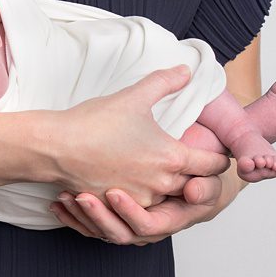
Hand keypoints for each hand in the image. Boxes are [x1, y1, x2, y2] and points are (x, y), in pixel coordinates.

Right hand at [45, 66, 229, 206]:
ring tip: (167, 173)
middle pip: (195, 185)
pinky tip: (140, 181)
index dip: (219, 159)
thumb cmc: (95, 122)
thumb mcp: (134, 95)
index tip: (219, 155)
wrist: (56, 147)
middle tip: (196, 164)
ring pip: (170, 197)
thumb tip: (187, 70)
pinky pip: (145, 206)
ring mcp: (142, 198)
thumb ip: (165, 81)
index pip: (212, 165)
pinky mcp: (122, 206)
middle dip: (197, 175)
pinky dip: (147, 196)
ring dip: (171, 187)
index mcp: (172, 157)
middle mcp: (162, 183)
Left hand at [54, 169, 238, 245]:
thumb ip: (206, 180)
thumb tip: (194, 192)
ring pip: (104, 232)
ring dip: (83, 216)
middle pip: (122, 233)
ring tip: (67, 195)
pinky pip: (92, 228)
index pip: (150, 225)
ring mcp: (133, 225)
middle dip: (99, 216)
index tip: (112, 192)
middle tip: (81, 196)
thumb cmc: (198, 170)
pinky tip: (58, 203)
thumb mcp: (208, 174)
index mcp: (174, 217)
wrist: (195, 177)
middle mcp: (152, 228)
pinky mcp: (117, 220)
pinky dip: (74, 218)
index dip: (130, 212)